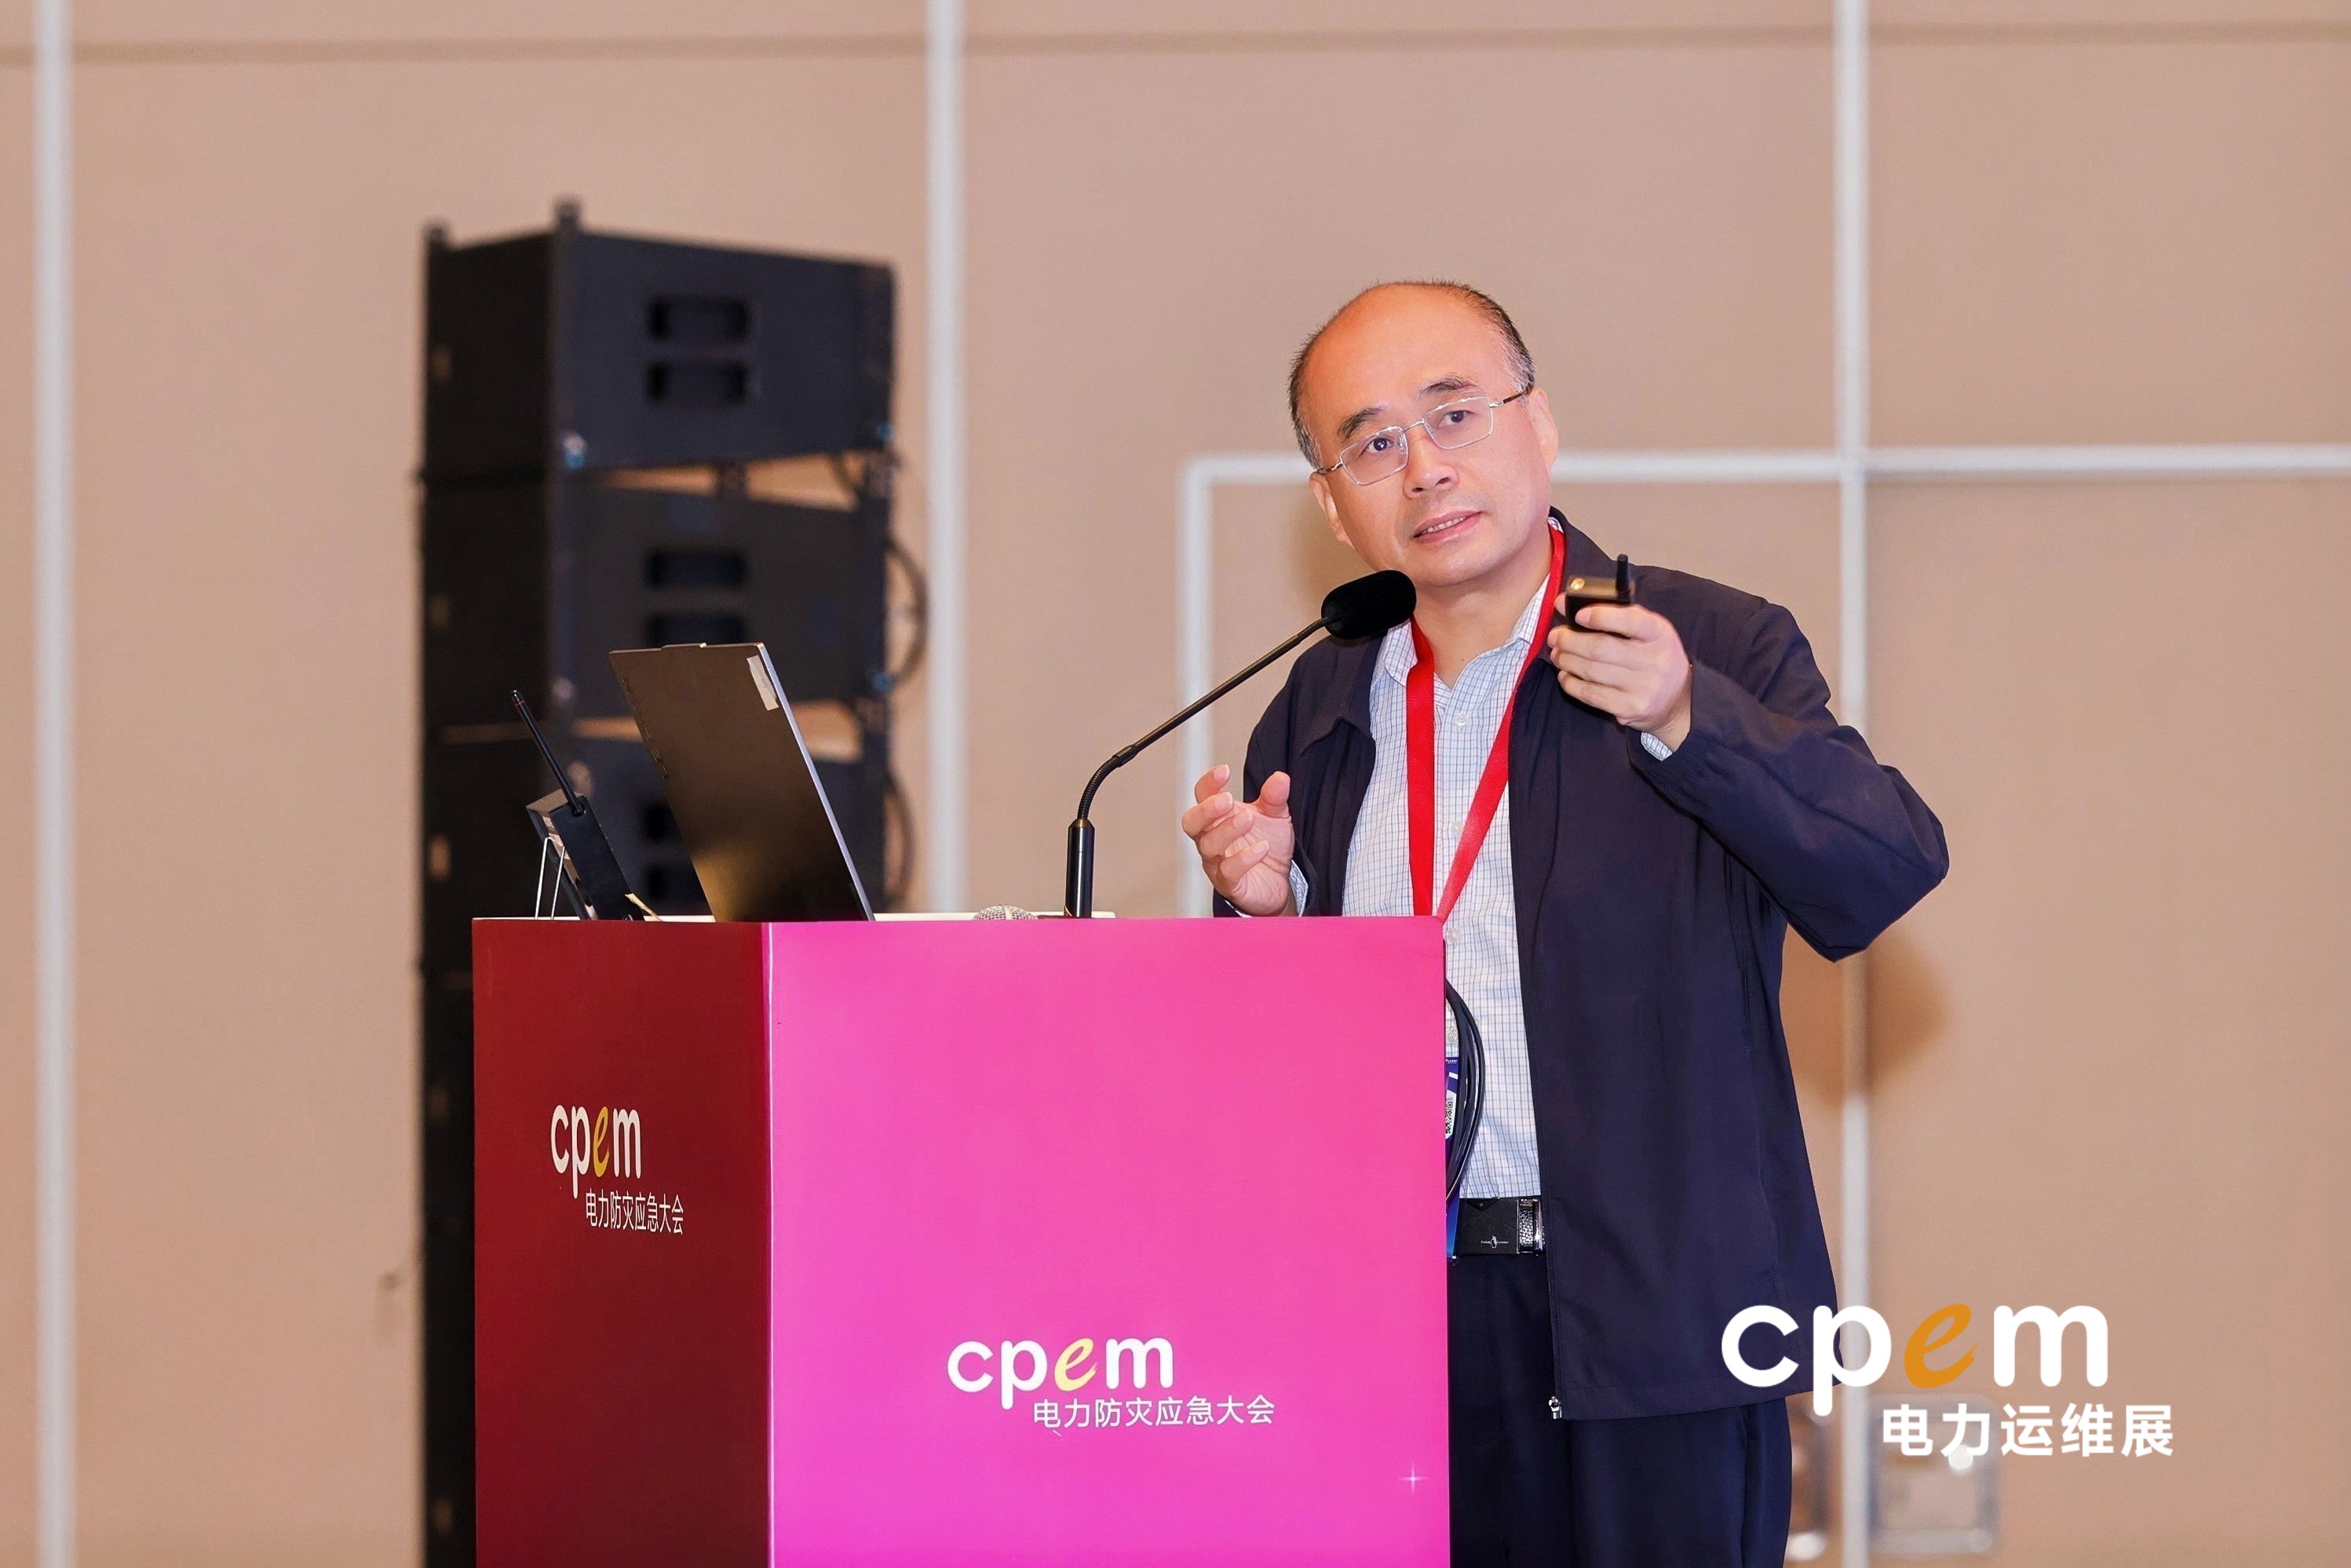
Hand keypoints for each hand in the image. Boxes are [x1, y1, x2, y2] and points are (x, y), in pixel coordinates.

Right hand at [1181, 764, 1295, 915]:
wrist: (1278, 883)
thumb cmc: (1266, 847)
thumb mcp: (1275, 817)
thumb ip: (1275, 797)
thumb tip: (1280, 778)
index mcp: (1219, 817)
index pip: (1203, 795)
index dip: (1209, 782)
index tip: (1223, 771)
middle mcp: (1212, 838)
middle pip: (1191, 822)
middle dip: (1206, 810)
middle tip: (1227, 800)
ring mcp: (1217, 862)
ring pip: (1208, 846)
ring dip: (1227, 830)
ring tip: (1248, 820)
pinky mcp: (1229, 883)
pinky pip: (1228, 872)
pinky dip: (1244, 859)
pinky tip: (1261, 848)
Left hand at [1546, 602, 1692, 748]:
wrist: (1677, 700)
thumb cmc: (1654, 655)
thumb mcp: (1647, 630)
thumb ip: (1613, 614)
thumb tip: (1564, 603)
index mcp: (1658, 634)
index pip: (1632, 621)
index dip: (1602, 617)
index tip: (1579, 615)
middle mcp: (1653, 661)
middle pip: (1602, 648)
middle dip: (1571, 641)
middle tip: (1556, 636)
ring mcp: (1641, 687)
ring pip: (1592, 672)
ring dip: (1567, 660)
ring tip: (1558, 654)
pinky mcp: (1628, 709)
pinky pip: (1590, 694)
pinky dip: (1571, 683)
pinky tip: (1566, 674)